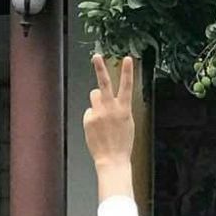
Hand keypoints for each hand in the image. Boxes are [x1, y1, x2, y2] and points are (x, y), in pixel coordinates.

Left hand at [84, 53, 137, 169]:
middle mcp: (110, 109)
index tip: (128, 59)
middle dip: (100, 68)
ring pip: (94, 95)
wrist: (112, 158)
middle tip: (96, 56)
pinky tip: (97, 128)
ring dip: (97, 100)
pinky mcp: (88, 119)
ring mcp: (97, 113)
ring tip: (102, 114)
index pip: (126, 86)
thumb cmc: (123, 142)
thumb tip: (107, 98)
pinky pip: (89, 111)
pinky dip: (92, 117)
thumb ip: (119, 108)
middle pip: (104, 84)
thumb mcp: (128, 123)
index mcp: (124, 109)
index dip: (127, 72)